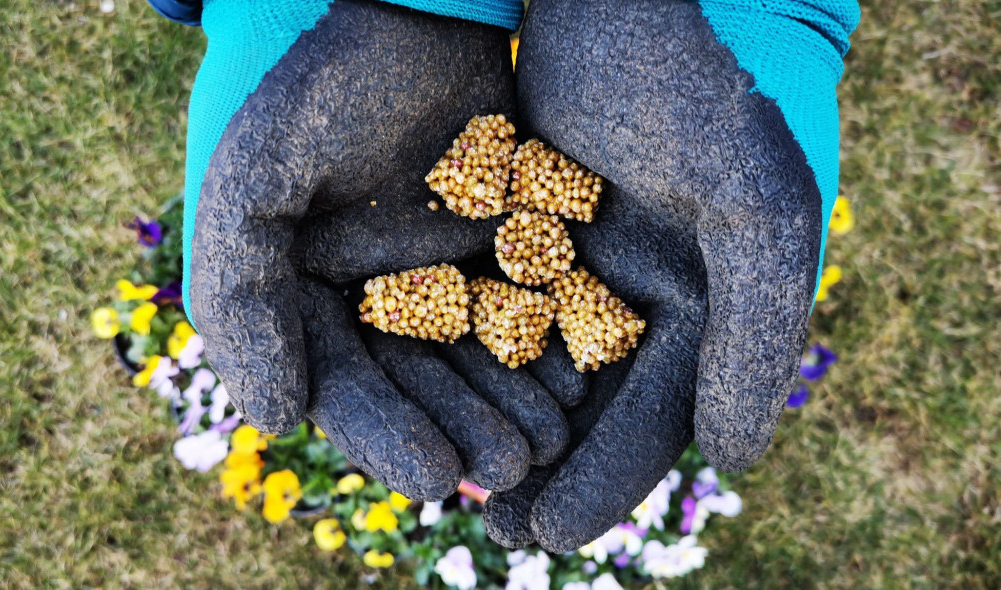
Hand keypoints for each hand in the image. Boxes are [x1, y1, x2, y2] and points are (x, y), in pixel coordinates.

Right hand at [185, 0, 573, 499]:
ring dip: (506, 399)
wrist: (397, 4)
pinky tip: (574, 379)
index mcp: (297, 290)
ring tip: (546, 443)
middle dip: (458, 427)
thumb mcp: (252, 186)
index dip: (383, 434)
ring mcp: (432, 262)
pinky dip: (543, 340)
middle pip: (414, 380)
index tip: (434, 476)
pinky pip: (520, 299)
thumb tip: (276, 419)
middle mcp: (364, 288)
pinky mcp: (492, 233)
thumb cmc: (308, 83)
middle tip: (506, 470)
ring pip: (473, 351)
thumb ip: (243, 301)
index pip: (340, 382)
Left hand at [483, 0, 858, 548]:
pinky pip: (491, 290)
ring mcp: (584, 252)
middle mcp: (647, 289)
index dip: (606, 479)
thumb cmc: (720, 85)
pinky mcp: (527, 214)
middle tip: (491, 524)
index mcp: (712, 302)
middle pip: (587, 402)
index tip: (549, 535)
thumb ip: (758, 337)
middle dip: (542, 464)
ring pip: (531, 356)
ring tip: (450, 473)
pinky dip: (462, 339)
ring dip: (493, 414)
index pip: (656, 416)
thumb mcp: (761, 210)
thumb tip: (737, 460)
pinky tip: (421, 381)